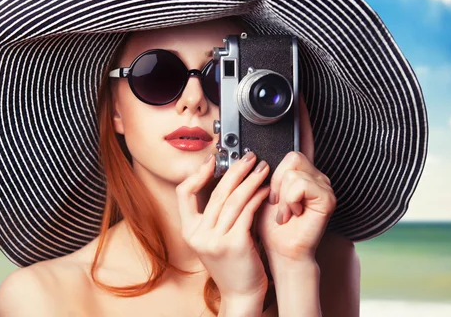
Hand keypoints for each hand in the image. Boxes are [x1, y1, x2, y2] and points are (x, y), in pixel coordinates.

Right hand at [176, 151, 270, 299]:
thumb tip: (224, 181)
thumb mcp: (212, 239)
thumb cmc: (231, 264)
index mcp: (189, 231)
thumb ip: (212, 215)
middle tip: (248, 157)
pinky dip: (258, 197)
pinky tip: (266, 190)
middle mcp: (199, 235)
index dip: (197, 173)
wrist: (242, 294)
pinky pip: (247, 212)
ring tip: (262, 169)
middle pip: (216, 192)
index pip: (184, 193)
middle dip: (234, 170)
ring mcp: (215, 240)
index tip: (213, 160)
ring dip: (250, 180)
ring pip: (233, 199)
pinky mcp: (235, 244)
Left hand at [256, 151, 336, 262]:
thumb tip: (256, 157)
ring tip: (285, 212)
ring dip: (283, 196)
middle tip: (277, 203)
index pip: (290, 154)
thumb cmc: (272, 226)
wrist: (281, 250)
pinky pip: (301, 185)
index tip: (271, 195)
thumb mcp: (262, 193)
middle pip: (292, 158)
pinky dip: (290, 201)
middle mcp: (316, 177)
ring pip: (293, 173)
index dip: (275, 172)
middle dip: (277, 182)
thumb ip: (265, 174)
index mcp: (303, 174)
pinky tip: (293, 214)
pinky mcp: (327, 198)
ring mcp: (324, 187)